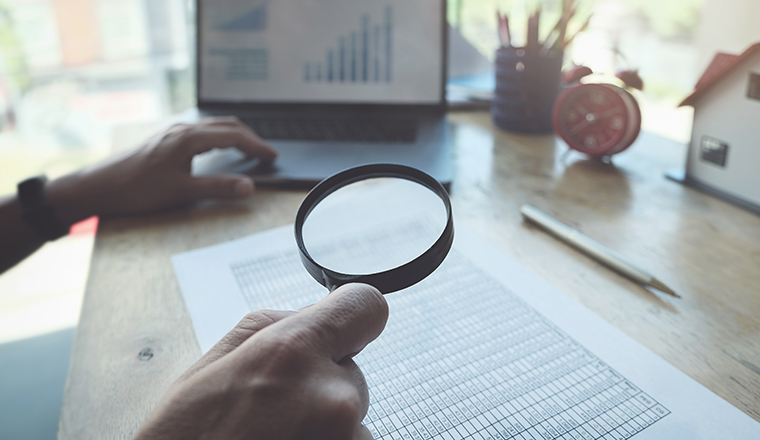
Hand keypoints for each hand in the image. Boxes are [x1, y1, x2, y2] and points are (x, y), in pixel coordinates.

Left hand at [46, 117, 276, 223]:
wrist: (98, 187)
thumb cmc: (135, 189)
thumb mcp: (181, 191)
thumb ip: (218, 188)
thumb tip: (249, 187)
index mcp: (189, 138)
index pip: (234, 136)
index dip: (257, 146)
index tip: (272, 157)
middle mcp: (182, 130)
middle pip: (226, 125)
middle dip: (250, 138)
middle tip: (266, 154)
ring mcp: (172, 133)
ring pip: (213, 127)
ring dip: (234, 136)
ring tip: (249, 151)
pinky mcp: (164, 140)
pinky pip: (200, 132)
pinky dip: (219, 138)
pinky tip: (218, 151)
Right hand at [133, 283, 388, 439]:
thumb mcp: (208, 371)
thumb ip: (271, 329)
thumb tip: (312, 315)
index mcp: (293, 352)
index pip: (367, 306)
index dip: (353, 319)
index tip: (342, 333)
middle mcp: (332, 395)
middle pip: (353, 373)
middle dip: (322, 388)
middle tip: (274, 414)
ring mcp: (346, 438)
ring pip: (354, 420)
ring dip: (325, 429)